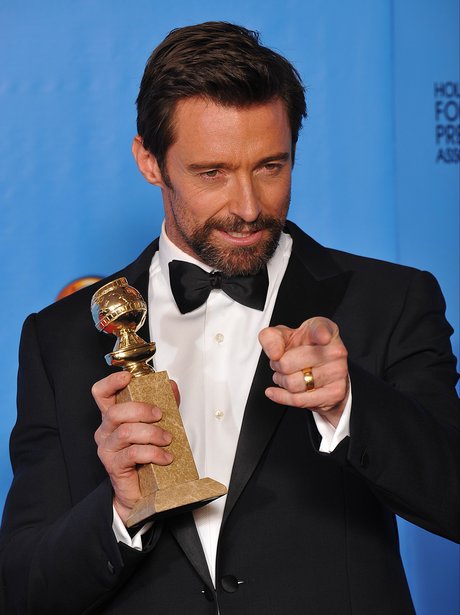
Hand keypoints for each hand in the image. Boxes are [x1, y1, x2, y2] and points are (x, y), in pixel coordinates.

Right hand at [92, 371, 178, 523]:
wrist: (143, 491)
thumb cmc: (147, 455)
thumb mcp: (158, 424)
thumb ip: (164, 403)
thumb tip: (171, 386)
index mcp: (113, 416)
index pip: (101, 393)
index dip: (111, 382)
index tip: (127, 377)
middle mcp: (106, 430)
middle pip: (115, 412)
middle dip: (141, 410)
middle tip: (160, 416)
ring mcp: (107, 448)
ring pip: (126, 432)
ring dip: (152, 433)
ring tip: (167, 440)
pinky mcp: (114, 466)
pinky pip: (133, 453)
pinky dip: (154, 453)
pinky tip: (165, 457)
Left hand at [258, 317, 348, 426]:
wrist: (323, 370)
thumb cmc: (304, 349)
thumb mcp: (284, 336)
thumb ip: (271, 338)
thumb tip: (275, 353)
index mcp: (323, 329)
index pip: (320, 330)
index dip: (321, 334)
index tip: (322, 337)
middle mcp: (335, 350)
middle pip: (287, 363)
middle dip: (277, 366)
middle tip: (280, 364)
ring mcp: (337, 372)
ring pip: (292, 384)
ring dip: (281, 381)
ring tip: (285, 376)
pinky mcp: (335, 392)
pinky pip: (299, 400)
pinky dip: (281, 397)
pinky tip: (276, 391)